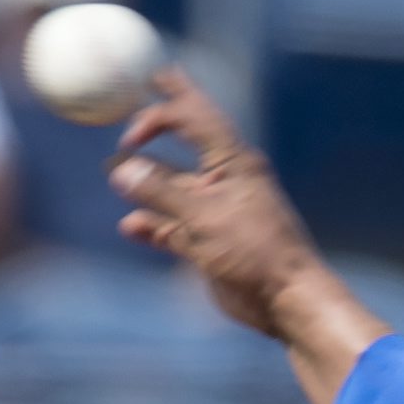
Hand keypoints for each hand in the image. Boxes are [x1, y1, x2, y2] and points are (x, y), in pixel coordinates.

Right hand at [111, 71, 348, 345]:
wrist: (287, 299)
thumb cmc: (255, 250)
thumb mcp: (204, 217)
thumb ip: (161, 192)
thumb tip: (121, 170)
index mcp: (233, 161)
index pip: (196, 116)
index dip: (167, 103)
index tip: (137, 111)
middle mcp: (225, 181)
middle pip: (184, 145)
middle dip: (158, 127)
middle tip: (132, 109)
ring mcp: (216, 213)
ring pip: (174, 190)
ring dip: (146, 185)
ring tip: (116, 179)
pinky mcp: (210, 244)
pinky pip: (173, 228)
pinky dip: (152, 226)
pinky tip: (130, 226)